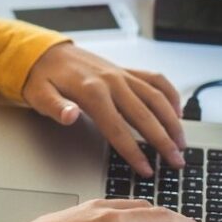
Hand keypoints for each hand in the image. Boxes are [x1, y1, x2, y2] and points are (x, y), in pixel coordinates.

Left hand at [21, 42, 185, 175]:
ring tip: (183, 143)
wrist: (44, 52)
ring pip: (156, 98)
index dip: (134, 152)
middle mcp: (111, 81)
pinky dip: (169, 94)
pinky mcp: (125, 71)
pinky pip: (155, 80)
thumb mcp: (39, 94)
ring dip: (172, 121)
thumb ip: (55, 107)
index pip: (117, 129)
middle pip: (144, 116)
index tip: (147, 169)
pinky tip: (178, 112)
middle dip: (163, 141)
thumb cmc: (42, 77)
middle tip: (177, 162)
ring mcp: (121, 75)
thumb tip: (69, 116)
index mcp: (91, 92)